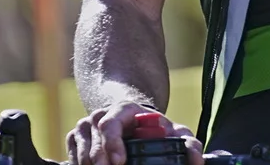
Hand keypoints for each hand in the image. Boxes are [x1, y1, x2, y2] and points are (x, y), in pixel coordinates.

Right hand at [67, 103, 202, 164]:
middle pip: (93, 140)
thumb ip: (188, 143)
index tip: (119, 162)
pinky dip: (81, 164)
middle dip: (99, 160)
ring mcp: (85, 126)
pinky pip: (73, 155)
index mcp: (124, 109)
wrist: (134, 121)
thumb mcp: (174, 131)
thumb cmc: (154, 128)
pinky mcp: (75, 139)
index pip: (109, 124)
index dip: (111, 143)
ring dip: (89, 164)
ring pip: (81, 150)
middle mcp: (100, 115)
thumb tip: (196, 160)